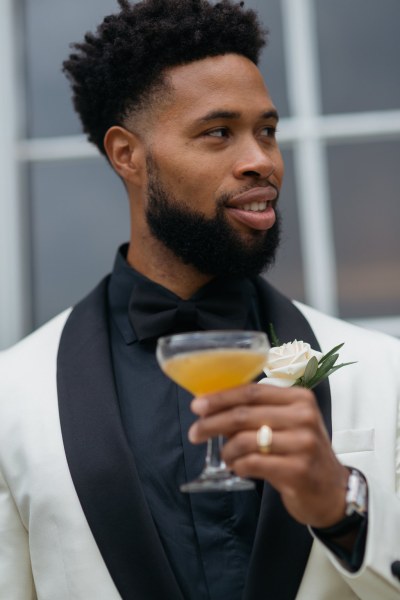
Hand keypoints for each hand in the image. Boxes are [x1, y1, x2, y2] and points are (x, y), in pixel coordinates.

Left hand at [188, 383, 348, 527]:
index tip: (198, 405)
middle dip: (212, 423)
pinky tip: (238, 468)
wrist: (332, 491)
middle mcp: (303, 417)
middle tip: (195, 433)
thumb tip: (214, 408)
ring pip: (245, 440)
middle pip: (244, 414)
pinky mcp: (297, 470)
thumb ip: (259, 412)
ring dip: (227, 450)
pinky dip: (238, 466)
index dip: (221, 398)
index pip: (251, 391)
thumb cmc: (304, 453)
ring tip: (226, 457)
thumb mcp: (289, 424)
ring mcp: (302, 444)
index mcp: (299, 399)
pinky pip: (252, 463)